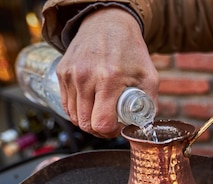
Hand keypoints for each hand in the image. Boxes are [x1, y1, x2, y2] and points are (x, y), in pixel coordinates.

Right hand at [56, 7, 158, 137]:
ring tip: (100, 114)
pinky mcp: (61, 73)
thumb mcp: (149, 75)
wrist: (107, 23)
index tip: (117, 127)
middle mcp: (86, 77)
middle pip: (85, 124)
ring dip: (86, 121)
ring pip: (73, 117)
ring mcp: (71, 75)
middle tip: (109, 124)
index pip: (101, 122)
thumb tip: (145, 126)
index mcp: (109, 78)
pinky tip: (89, 105)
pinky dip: (77, 110)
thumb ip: (150, 103)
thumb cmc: (130, 50)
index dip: (110, 132)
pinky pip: (66, 104)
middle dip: (98, 130)